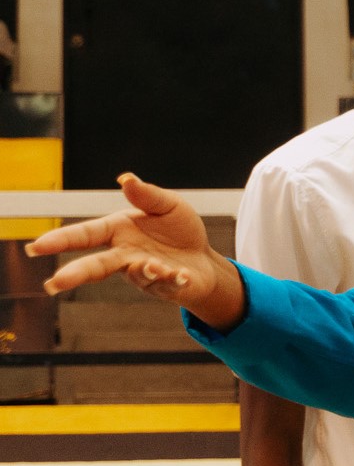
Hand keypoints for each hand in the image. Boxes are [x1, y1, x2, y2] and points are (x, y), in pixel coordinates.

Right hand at [25, 173, 245, 329]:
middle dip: (75, 274)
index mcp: (119, 231)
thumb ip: (147, 195)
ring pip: (135, 275)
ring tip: (154, 265)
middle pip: (95, 266)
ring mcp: (143, 274)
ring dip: (144, 271)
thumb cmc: (180, 231)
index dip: (61, 240)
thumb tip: (126, 178)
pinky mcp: (164, 286)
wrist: (204, 260)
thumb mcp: (168, 205)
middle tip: (54, 283)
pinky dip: (172, 279)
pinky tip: (179, 275)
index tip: (37, 247)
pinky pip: (164, 284)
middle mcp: (125, 255)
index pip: (86, 234)